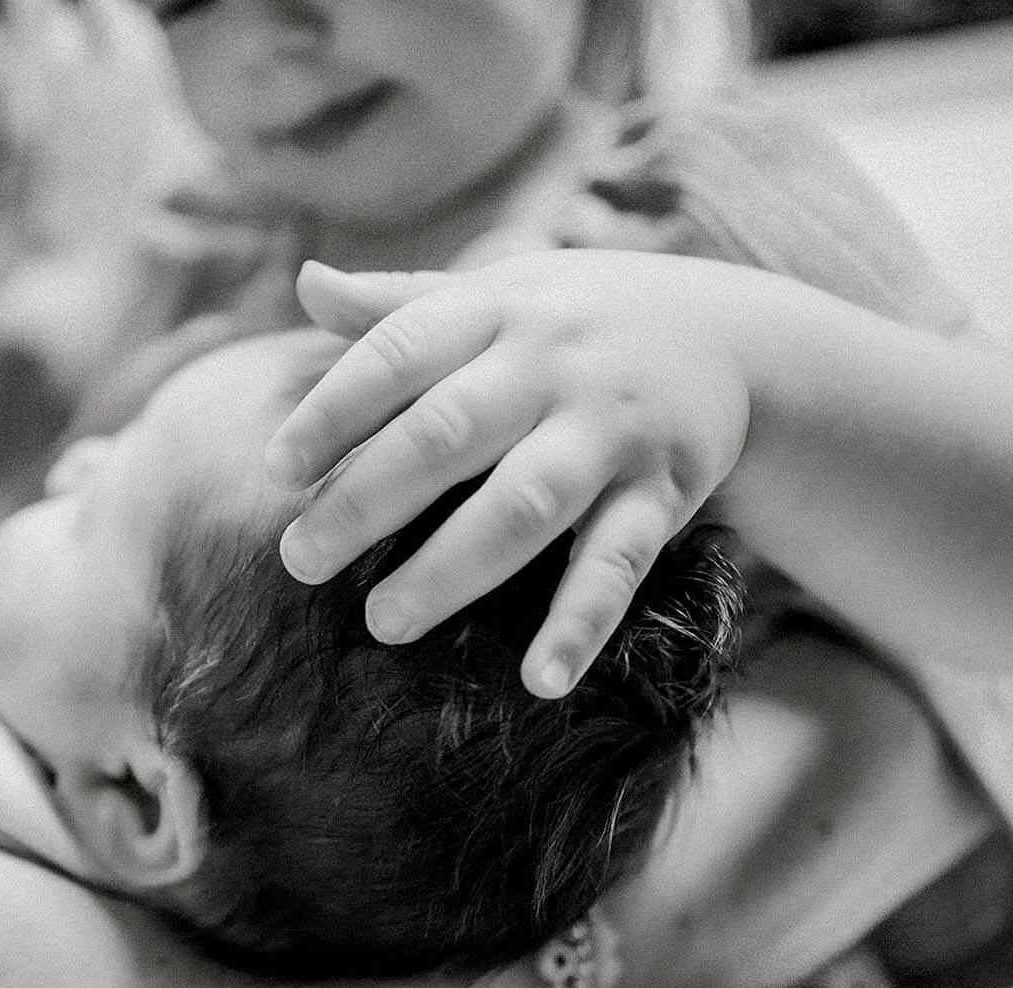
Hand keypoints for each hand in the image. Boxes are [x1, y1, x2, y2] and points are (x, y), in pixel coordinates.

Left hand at [268, 251, 756, 698]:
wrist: (735, 334)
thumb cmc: (580, 321)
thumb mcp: (502, 293)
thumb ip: (403, 303)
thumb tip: (305, 284)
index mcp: (496, 311)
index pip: (399, 354)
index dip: (334, 410)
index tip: (277, 472)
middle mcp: (552, 365)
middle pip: (447, 433)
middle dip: (367, 499)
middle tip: (299, 561)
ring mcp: (611, 430)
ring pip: (525, 503)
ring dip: (452, 567)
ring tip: (384, 621)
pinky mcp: (665, 490)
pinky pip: (620, 563)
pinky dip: (581, 622)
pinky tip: (540, 680)